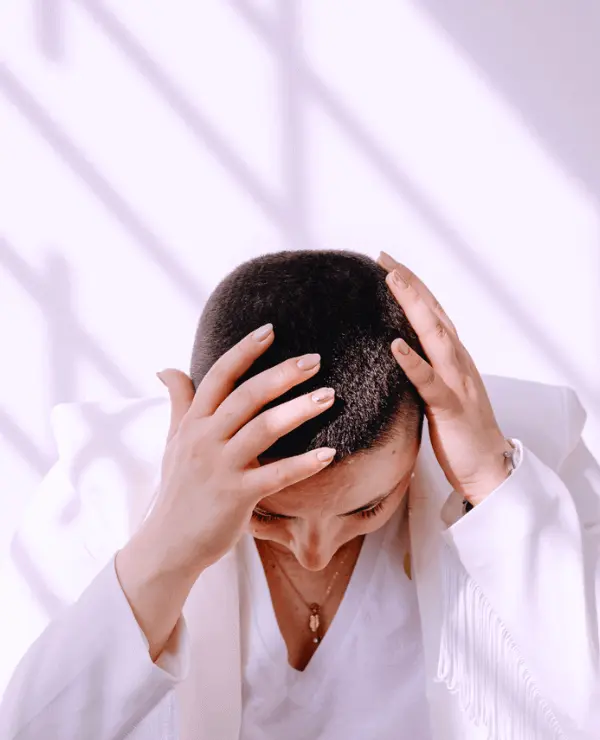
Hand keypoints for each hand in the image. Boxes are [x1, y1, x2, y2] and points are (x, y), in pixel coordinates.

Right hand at [142, 324, 336, 574]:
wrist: (168, 544)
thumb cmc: (179, 489)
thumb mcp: (173, 441)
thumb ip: (178, 403)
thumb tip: (167, 368)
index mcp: (193, 422)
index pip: (219, 376)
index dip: (244, 351)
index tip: (271, 330)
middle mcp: (204, 439)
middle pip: (247, 396)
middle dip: (282, 374)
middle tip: (315, 359)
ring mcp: (220, 467)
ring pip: (263, 429)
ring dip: (298, 410)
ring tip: (329, 396)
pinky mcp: (236, 497)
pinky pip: (275, 476)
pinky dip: (303, 464)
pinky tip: (329, 454)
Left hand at [377, 252, 510, 503]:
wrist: (488, 466)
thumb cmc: (460, 429)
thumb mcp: (439, 389)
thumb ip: (423, 367)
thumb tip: (394, 349)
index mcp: (452, 357)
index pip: (431, 313)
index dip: (411, 286)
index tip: (387, 263)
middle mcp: (457, 361)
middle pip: (433, 314)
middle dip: (410, 284)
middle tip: (385, 258)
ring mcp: (457, 382)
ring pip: (435, 337)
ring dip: (414, 307)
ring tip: (393, 282)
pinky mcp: (451, 407)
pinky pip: (430, 382)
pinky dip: (413, 362)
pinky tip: (395, 345)